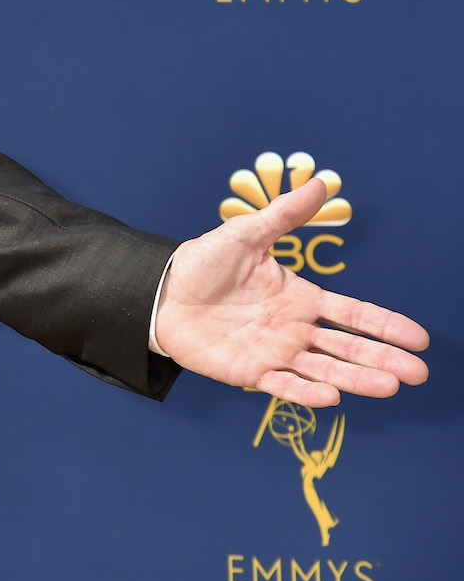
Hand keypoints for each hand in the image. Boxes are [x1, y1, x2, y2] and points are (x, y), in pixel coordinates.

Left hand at [155, 178, 428, 405]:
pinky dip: (305, 393)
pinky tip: (331, 397)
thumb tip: (319, 183)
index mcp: (300, 298)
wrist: (160, 290)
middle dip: (383, 360)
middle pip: (347, 348)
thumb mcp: (246, 234)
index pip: (353, 314)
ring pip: (324, 370)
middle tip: (417, 374)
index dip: (385, 326)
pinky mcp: (248, 371)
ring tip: (389, 387)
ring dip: (356, 380)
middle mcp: (294, 329)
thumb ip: (284, 215)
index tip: (419, 339)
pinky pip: (282, 385)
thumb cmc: (203, 263)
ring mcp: (274, 352)